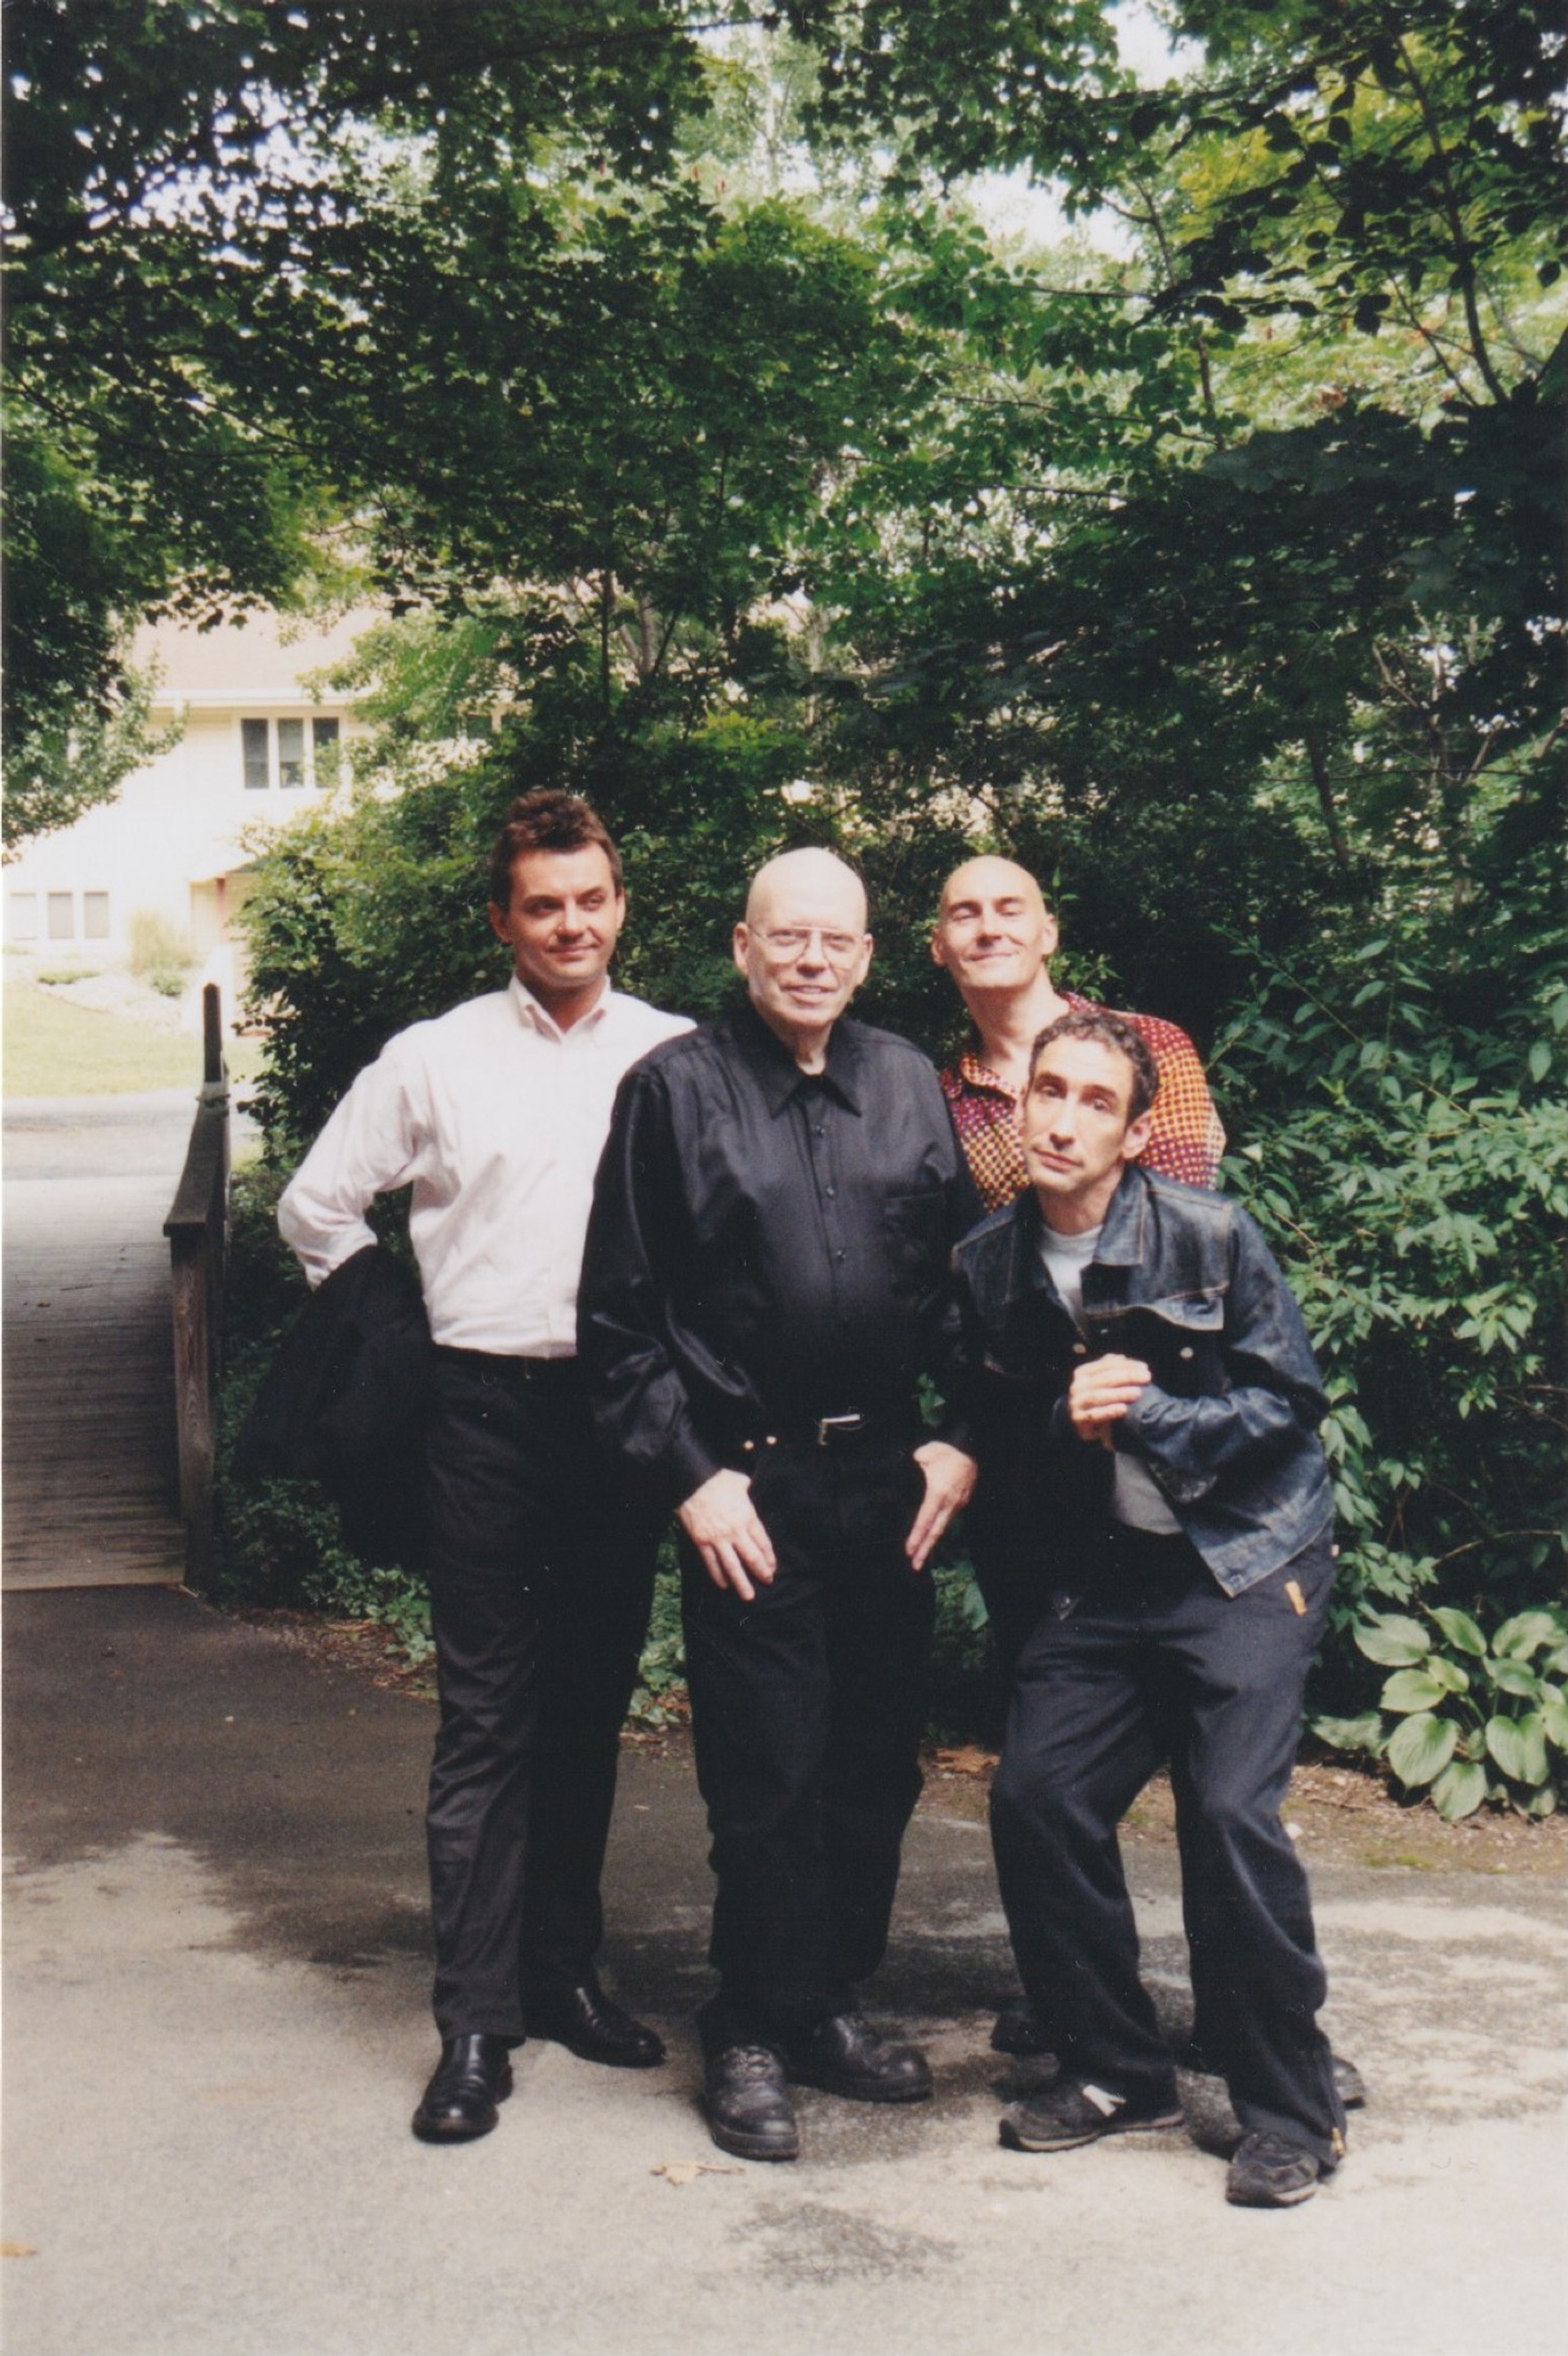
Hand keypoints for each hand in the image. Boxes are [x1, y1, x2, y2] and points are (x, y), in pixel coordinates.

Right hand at [677, 1467, 776, 1600]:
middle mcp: (735, 1531)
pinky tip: (723, 1585)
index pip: (763, 1542)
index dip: (769, 1557)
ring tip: (748, 1596)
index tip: (772, 1568)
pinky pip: (711, 1562)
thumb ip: (746, 1488)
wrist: (693, 1480)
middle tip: (767, 1582)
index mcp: (748, 1517)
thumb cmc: (717, 1478)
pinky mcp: (702, 1541)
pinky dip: (718, 1575)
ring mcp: (718, 1538)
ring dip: (741, 1582)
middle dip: (761, 1572)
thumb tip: (747, 1486)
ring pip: (732, 1565)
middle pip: (752, 1557)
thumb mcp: (739, 1481)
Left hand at [905, 1439, 977, 1570]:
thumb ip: (915, 1465)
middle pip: (935, 1532)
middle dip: (925, 1550)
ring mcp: (957, 1504)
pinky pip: (947, 1519)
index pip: (925, 1520)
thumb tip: (909, 1471)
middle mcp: (949, 1503)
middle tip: (915, 1566)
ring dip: (932, 1542)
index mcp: (938, 1494)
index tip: (908, 1551)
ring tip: (921, 1557)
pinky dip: (938, 1530)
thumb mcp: (925, 1454)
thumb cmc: (946, 1452)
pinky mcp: (961, 1502)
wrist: (971, 1449)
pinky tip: (932, 1536)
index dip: (916, 1537)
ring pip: (942, 1527)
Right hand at [1068, 1354, 1151, 1446]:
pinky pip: (1095, 1415)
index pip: (1106, 1365)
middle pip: (1104, 1379)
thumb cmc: (1095, 1398)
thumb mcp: (1100, 1381)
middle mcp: (1078, 1386)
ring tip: (1138, 1393)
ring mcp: (1077, 1403)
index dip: (1127, 1365)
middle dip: (1127, 1377)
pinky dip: (1110, 1411)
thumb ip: (1109, 1368)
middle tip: (1146, 1378)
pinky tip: (1124, 1409)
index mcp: (1083, 1373)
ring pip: (1098, 1396)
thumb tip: (1122, 1358)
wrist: (1078, 1422)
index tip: (1145, 1368)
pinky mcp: (1079, 1419)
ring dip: (1120, 1393)